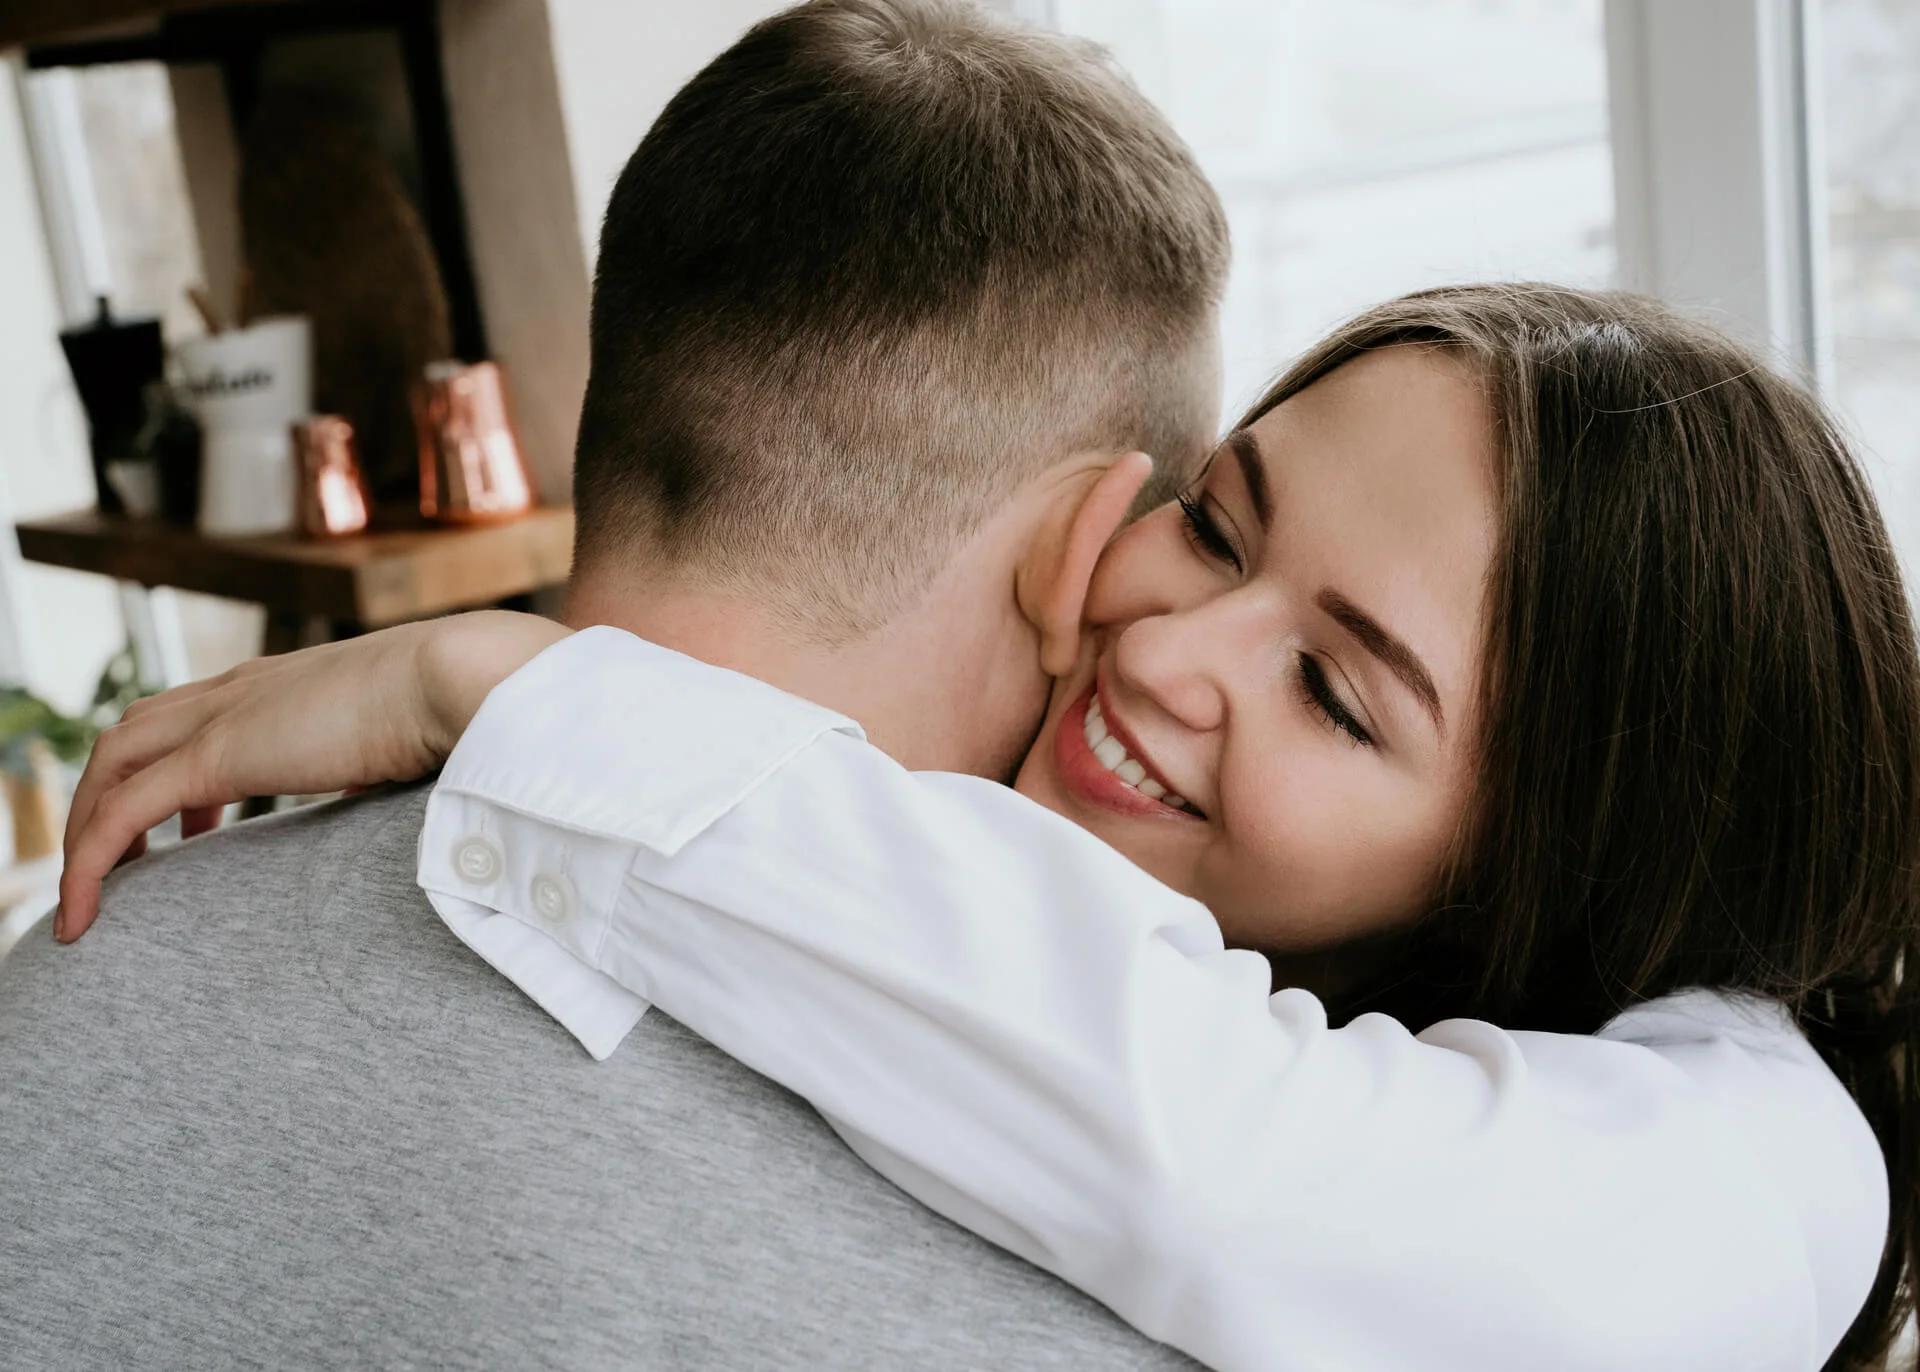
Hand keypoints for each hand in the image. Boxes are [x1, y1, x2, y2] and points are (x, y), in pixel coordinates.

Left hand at [57, 610, 568, 942]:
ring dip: (88, 829)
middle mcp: (243, 687)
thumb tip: (434, 806)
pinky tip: (84, 916)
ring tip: (91, 899)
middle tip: (127, 868)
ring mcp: (225, 716)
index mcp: (289, 681)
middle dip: (108, 794)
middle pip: (134, 730)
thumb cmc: (473, 708)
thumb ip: (405, 768)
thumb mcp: (422, 740)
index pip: (195, 709)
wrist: (472, 679)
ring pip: (110, 765)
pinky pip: (121, 815)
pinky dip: (89, 862)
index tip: (194, 828)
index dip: (174, 763)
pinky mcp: (218, 756)